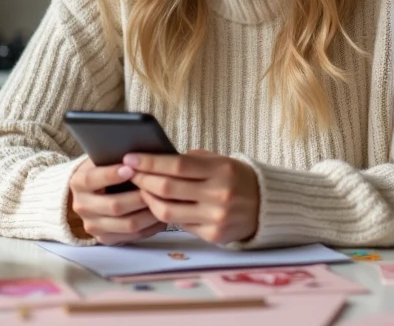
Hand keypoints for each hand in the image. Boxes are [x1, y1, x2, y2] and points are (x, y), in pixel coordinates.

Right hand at [67, 158, 166, 244]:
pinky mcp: (105, 239)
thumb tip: (140, 155)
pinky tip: (161, 214)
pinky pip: (133, 236)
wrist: (91, 193)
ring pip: (127, 224)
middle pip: (114, 206)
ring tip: (164, 201)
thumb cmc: (104, 169)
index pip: (92, 179)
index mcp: (78, 182)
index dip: (111, 174)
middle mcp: (82, 206)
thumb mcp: (102, 159)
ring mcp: (93, 225)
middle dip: (139, 196)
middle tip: (157, 187)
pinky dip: (150, 226)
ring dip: (149, 213)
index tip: (131, 168)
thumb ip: (115, 158)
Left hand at [126, 149, 259, 244]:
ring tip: (140, 189)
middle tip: (128, 173)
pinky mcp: (213, 235)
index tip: (130, 158)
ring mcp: (215, 218)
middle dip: (142, 180)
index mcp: (221, 171)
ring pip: (167, 211)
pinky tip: (157, 205)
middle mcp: (218, 195)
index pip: (176, 165)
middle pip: (167, 188)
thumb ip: (191, 160)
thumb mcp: (220, 161)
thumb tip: (155, 159)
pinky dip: (164, 214)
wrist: (265, 207)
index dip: (149, 162)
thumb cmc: (236, 178)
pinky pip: (179, 225)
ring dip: (148, 199)